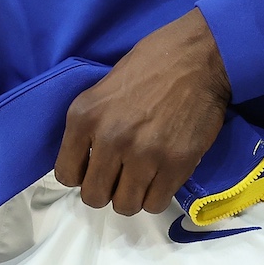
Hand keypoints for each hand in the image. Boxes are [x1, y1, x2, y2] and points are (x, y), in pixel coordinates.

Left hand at [54, 8, 230, 215]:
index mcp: (85, 115)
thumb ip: (90, 125)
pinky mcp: (176, 165)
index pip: (65, 174)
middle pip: (94, 196)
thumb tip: (84, 161)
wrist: (197, 58)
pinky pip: (156, 204)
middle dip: (105, 191)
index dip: (80, 176)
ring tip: (141, 178)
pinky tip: (160, 177)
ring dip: (131, 196)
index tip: (93, 169)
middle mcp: (110, 138)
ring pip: (125, 206)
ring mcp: (144, 154)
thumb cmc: (149, 66)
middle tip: (119, 177)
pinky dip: (156, 196)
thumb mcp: (103, 89)